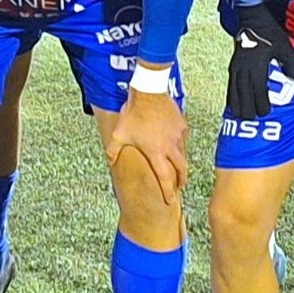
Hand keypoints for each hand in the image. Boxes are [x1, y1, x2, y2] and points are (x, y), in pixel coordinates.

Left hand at [105, 84, 188, 203]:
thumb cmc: (134, 114)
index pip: (165, 178)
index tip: (171, 200)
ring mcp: (178, 136)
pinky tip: (174, 142)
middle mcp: (171, 147)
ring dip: (181, 163)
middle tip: (180, 186)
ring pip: (183, 154)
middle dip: (181, 180)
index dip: (168, 191)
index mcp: (156, 153)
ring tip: (178, 167)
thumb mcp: (119, 134)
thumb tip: (110, 161)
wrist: (149, 92)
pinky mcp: (181, 125)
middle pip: (181, 169)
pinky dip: (179, 144)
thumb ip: (113, 150)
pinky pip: (182, 139)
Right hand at [227, 4, 293, 120]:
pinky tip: (234, 104)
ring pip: (234, 91)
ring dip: (238, 105)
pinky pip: (230, 85)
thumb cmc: (270, 34)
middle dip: (248, 108)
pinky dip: (232, 96)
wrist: (253, 20)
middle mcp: (243, 68)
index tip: (265, 113)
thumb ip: (292, 64)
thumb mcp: (285, 47)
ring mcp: (236, 67)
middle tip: (252, 120)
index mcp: (256, 65)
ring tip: (241, 117)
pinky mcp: (232, 66)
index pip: (257, 90)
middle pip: (243, 94)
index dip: (261, 103)